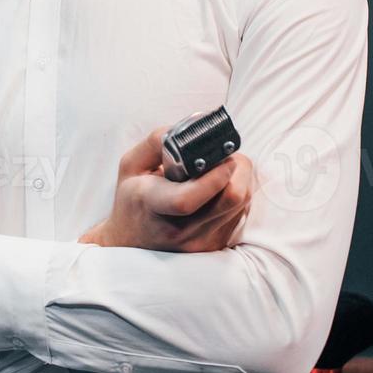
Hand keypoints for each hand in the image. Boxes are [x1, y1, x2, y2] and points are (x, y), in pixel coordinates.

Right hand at [80, 126, 253, 252]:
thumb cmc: (132, 200)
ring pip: (241, 204)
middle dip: (237, 169)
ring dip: (240, 179)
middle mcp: (179, 229)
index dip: (213, 176)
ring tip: (221, 170)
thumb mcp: (131, 165)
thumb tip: (193, 126)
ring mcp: (199, 241)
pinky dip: (236, 195)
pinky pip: (240, 214)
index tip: (223, 156)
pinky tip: (219, 189)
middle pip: (230, 199)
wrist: (131, 241)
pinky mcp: (215, 246)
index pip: (187, 199)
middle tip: (225, 156)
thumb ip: (157, 142)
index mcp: (151, 204)